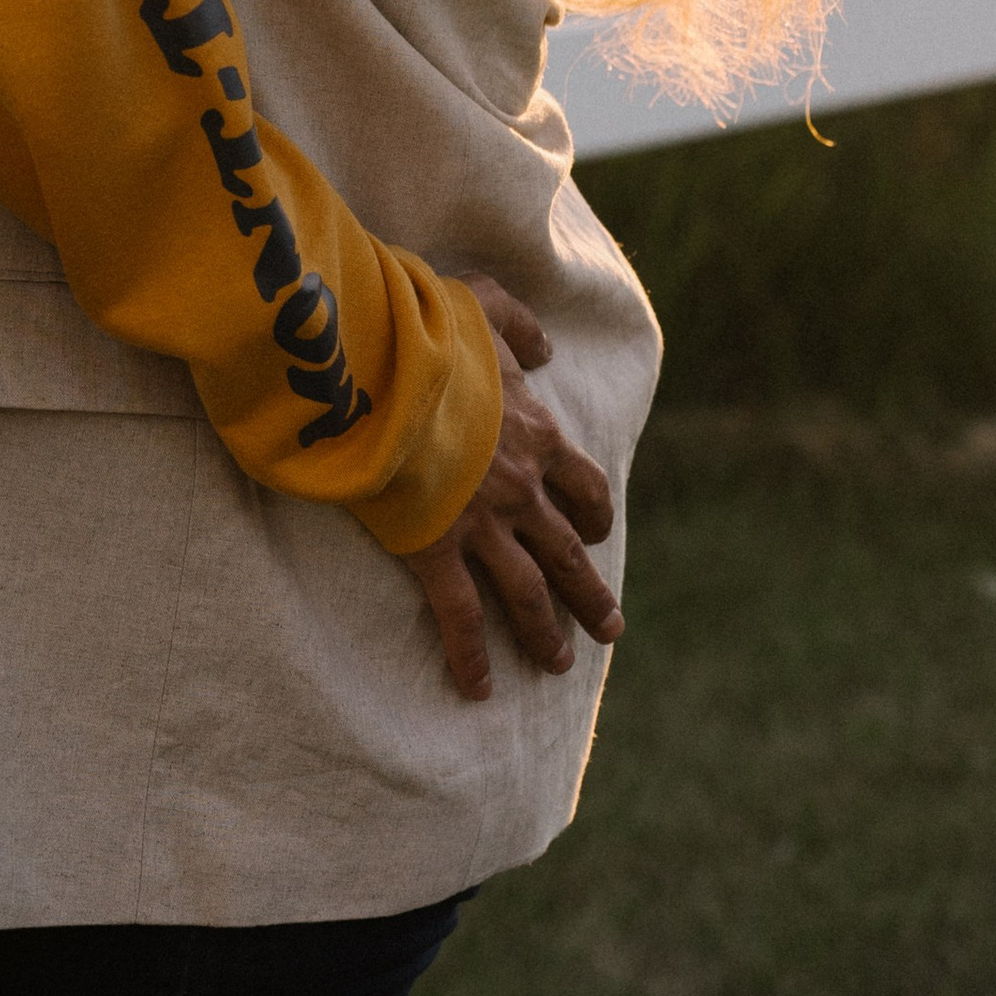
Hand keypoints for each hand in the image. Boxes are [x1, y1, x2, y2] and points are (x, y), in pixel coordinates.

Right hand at [401, 275, 622, 704]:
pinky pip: (460, 615)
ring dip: (544, 632)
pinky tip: (477, 690)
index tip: (597, 536)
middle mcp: (520, 489)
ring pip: (527, 592)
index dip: (593, 516)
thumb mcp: (484, 306)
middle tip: (610, 629)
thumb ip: (519, 326)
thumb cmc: (430, 332)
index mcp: (536, 435)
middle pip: (568, 554)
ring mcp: (481, 525)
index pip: (583, 487)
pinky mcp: (436, 550)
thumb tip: (545, 347)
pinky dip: (470, 656)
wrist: (385, 371)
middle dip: (590, 595)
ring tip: (557, 664)